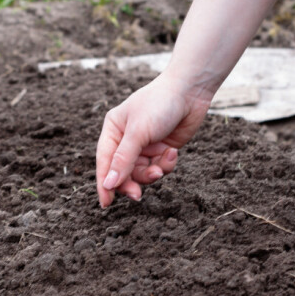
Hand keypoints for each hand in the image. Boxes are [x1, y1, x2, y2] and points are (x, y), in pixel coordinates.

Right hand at [96, 73, 211, 207]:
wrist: (190, 91)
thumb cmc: (159, 104)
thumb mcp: (138, 132)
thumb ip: (123, 160)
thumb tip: (108, 184)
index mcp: (113, 130)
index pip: (105, 162)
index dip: (104, 183)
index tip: (105, 203)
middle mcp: (126, 140)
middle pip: (123, 172)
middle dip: (132, 182)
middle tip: (138, 195)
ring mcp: (145, 146)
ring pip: (142, 173)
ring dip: (153, 172)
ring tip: (162, 167)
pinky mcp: (161, 150)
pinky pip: (159, 167)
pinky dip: (166, 164)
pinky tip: (173, 152)